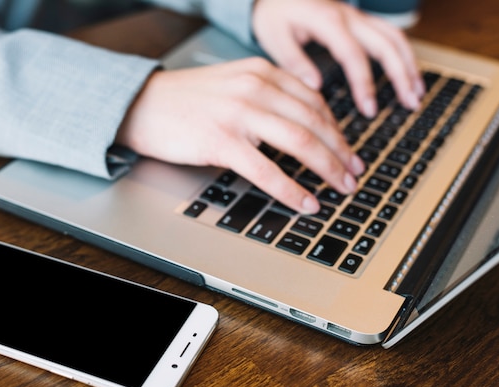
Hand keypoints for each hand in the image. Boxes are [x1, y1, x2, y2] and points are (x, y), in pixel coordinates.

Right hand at [116, 59, 364, 213]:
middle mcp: (255, 88)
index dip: (337, 129)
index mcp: (261, 73)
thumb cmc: (185, 100)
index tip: (348, 149)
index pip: (314, 101)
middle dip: (341, 152)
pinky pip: (267, 170)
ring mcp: (239, 114)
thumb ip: (266, 97)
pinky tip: (306, 202)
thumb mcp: (232, 84)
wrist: (143, 105)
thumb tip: (299, 125)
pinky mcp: (222, 141)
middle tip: (355, 172)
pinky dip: (292, 190)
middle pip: (314, 122)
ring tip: (342, 187)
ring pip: (299, 142)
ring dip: (327, 168)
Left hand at [253, 0, 424, 116]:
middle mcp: (349, 17)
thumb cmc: (273, 14)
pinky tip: (408, 73)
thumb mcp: (274, 36)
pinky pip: (389, 34)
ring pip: (394, 36)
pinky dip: (402, 54)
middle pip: (386, 44)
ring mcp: (357, 17)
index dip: (364, 84)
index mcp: (328, 22)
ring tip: (418, 92)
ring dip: (410, 64)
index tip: (370, 110)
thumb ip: (293, 61)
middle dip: (402, 75)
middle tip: (411, 104)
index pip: (354, 56)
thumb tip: (315, 87)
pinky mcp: (359, 21)